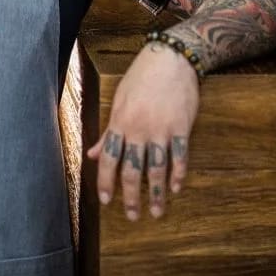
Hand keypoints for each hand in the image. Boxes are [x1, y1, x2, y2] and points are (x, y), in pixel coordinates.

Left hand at [85, 40, 199, 219]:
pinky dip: (178, 174)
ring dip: (156, 193)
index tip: (106, 202)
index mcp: (120, 123)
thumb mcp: (119, 102)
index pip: (109, 160)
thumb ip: (108, 132)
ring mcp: (161, 129)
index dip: (107, 182)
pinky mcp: (181, 127)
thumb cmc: (141, 79)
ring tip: (157, 212)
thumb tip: (94, 155)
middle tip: (132, 216)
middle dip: (131, 196)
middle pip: (132, 170)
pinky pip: (179, 156)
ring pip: (157, 168)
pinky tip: (175, 188)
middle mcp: (139, 129)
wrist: (171, 59)